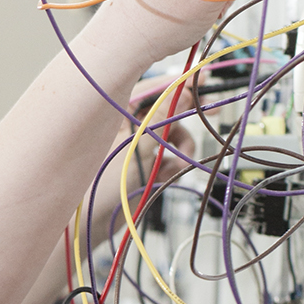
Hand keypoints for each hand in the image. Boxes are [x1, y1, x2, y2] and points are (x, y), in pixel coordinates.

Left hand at [83, 77, 195, 247]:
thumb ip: (163, 117)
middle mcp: (124, 124)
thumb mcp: (138, 145)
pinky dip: (173, 163)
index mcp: (114, 110)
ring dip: (182, 144)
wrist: (92, 224)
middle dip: (185, 114)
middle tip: (212, 109)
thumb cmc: (100, 184)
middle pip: (163, 109)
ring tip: (181, 160)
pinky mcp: (141, 165)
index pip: (151, 87)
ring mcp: (133, 145)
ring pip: (169, 134)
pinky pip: (167, 156)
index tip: (203, 79)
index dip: (178, 82)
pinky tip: (169, 175)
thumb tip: (185, 91)